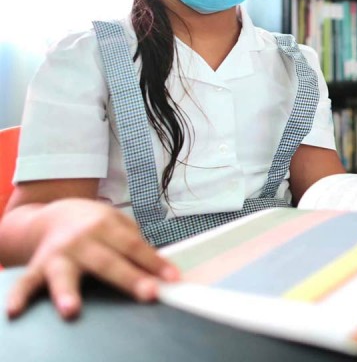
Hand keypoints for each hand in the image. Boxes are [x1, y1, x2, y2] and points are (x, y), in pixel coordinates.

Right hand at [5, 199, 178, 319]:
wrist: (55, 214)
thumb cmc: (95, 224)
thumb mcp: (118, 225)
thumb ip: (136, 245)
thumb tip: (162, 270)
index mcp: (106, 226)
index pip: (135, 247)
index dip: (155, 263)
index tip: (173, 279)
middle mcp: (82, 239)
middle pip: (108, 261)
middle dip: (129, 278)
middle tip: (148, 293)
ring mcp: (59, 254)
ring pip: (64, 274)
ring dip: (67, 292)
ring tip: (71, 310)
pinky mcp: (37, 266)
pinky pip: (26, 283)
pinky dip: (19, 297)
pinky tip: (15, 311)